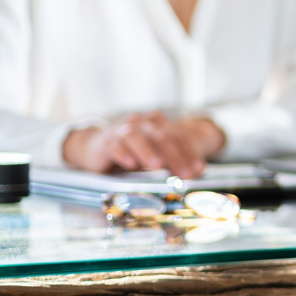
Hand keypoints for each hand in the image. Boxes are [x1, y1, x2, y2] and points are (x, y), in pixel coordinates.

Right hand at [62, 112, 225, 178]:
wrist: (96, 147)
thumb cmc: (130, 151)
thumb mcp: (152, 153)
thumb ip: (170, 158)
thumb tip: (194, 173)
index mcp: (155, 122)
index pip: (177, 135)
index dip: (189, 152)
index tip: (199, 170)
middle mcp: (140, 122)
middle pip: (160, 136)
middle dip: (175, 156)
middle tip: (185, 174)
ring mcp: (122, 130)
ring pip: (136, 137)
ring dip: (148, 152)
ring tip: (158, 166)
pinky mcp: (106, 141)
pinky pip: (115, 146)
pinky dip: (123, 154)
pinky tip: (130, 164)